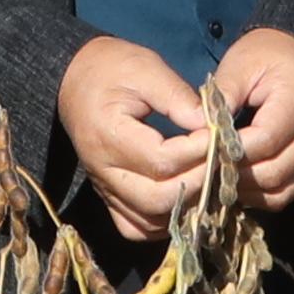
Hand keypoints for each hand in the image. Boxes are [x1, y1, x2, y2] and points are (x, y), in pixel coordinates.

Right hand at [54, 37, 221, 237]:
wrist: (74, 77)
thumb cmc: (111, 67)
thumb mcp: (146, 67)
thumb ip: (177, 95)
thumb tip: (211, 123)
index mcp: (109, 135)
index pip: (162, 160)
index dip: (198, 151)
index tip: (219, 133)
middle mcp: (103, 170)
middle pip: (157, 199)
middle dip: (197, 182)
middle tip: (219, 159)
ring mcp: (104, 187)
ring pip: (149, 220)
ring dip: (184, 205)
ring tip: (206, 177)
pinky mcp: (108, 195)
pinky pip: (135, 226)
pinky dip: (163, 220)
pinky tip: (182, 198)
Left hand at [205, 27, 293, 208]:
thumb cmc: (266, 55)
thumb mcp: (240, 64)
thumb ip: (222, 95)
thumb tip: (198, 128)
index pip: (265, 140)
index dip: (231, 151)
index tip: (202, 149)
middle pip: (273, 172)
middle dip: (235, 174)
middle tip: (204, 168)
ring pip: (280, 191)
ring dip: (247, 190)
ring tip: (218, 177)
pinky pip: (285, 193)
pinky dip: (260, 195)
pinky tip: (237, 183)